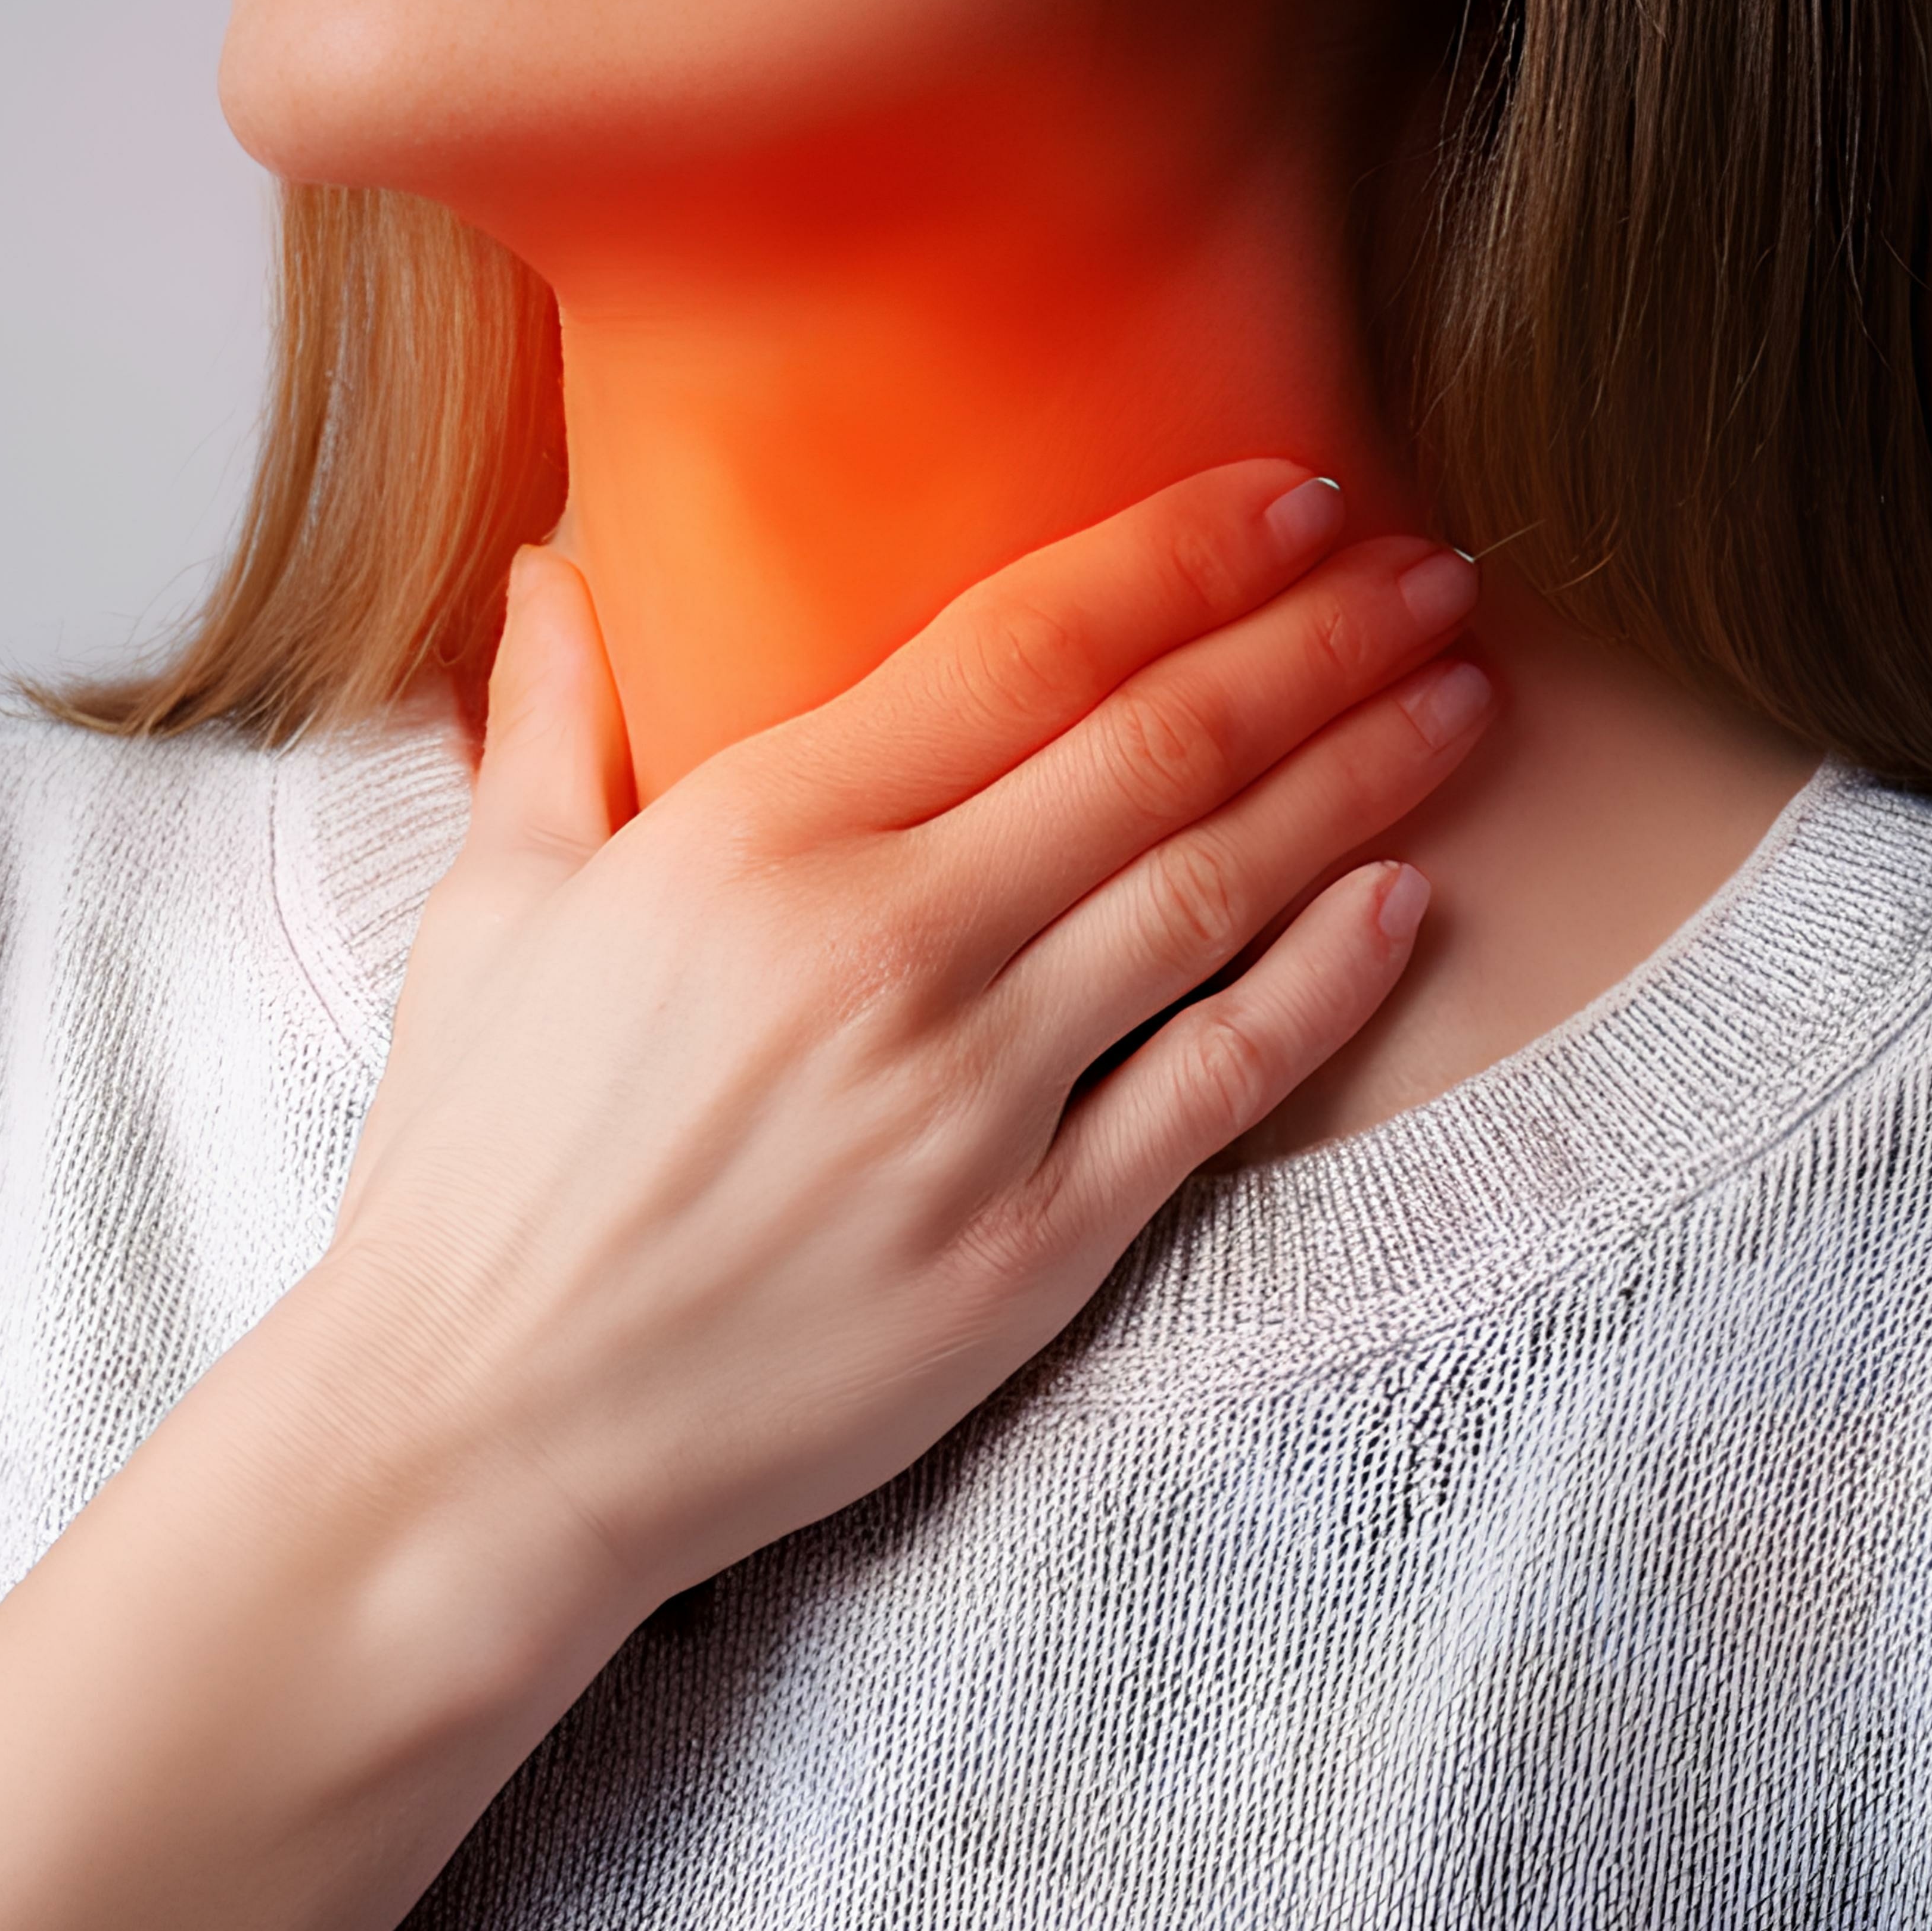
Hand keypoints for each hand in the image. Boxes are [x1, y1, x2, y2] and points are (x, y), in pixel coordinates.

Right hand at [0, 461, 1486, 1930]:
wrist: (478, 1434)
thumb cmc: (472, 1169)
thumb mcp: (488, 915)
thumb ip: (552, 726)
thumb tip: (556, 566)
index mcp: (756, 838)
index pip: (1023, 644)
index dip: (1180, 556)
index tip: (1293, 496)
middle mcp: (886, 946)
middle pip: (1158, 749)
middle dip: (1318, 641)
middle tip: (1433, 571)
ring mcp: (972, 1101)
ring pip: (1216, 895)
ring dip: (1358, 782)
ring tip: (1459, 699)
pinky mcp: (1029, 1248)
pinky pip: (1219, 1087)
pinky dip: (1328, 985)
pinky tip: (1406, 904)